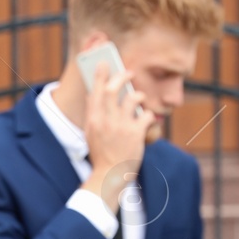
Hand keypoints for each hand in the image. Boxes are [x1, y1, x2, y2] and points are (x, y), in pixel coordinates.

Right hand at [82, 60, 154, 210]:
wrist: (109, 176)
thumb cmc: (101, 154)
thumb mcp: (90, 133)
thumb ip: (92, 114)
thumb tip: (92, 94)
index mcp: (93, 119)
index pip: (95, 91)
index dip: (100, 75)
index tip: (103, 63)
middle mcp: (105, 120)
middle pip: (113, 89)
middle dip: (122, 76)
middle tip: (130, 73)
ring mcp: (120, 126)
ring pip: (132, 99)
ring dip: (138, 95)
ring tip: (139, 98)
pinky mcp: (135, 134)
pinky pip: (146, 115)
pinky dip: (149, 115)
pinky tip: (147, 121)